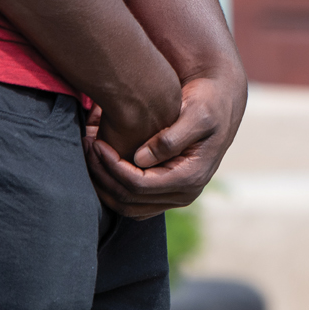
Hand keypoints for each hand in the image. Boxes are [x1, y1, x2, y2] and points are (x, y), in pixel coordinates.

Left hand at [84, 72, 244, 218]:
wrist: (221, 102)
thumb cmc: (209, 103)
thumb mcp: (197, 114)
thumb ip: (171, 138)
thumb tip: (140, 158)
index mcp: (191, 177)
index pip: (140, 185)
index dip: (114, 168)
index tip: (98, 144)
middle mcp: (184, 194)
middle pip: (129, 200)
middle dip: (103, 176)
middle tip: (87, 148)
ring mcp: (175, 196)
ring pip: (127, 206)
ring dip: (104, 184)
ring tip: (91, 156)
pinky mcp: (167, 192)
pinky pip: (133, 202)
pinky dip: (113, 188)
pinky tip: (102, 165)